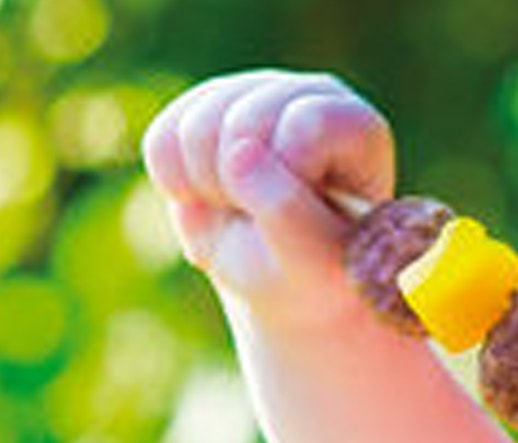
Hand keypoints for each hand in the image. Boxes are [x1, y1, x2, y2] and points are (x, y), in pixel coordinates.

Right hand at [139, 69, 393, 333]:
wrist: (276, 275)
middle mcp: (307, 94)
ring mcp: (252, 92)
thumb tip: (239, 152)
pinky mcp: (203, 105)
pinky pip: (161, 140)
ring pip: (195, 126)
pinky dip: (175, 185)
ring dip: (207, 189)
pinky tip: (208, 197)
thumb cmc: (309, 272)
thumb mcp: (310, 260)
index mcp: (356, 126)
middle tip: (263, 221)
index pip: (302, 127)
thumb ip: (286, 210)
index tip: (302, 219)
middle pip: (241, 120)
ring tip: (239, 209)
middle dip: (240, 188)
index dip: (284, 182)